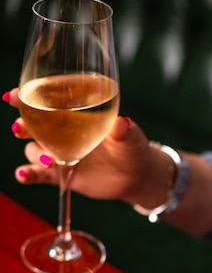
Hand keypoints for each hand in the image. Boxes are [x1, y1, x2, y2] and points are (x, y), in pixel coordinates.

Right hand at [4, 88, 168, 208]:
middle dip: (23, 123)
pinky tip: (23, 176)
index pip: (47, 101)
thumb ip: (124, 130)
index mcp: (75, 114)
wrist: (135, 176)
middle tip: (19, 128)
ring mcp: (60, 152)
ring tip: (49, 160)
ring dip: (34, 153)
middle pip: (33, 123)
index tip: (14, 96)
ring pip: (34, 149)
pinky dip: (28, 174)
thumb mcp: (131, 137)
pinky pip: (39, 174)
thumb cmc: (132, 148)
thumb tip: (123, 123)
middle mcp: (62, 131)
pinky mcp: (62, 173)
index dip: (28, 96)